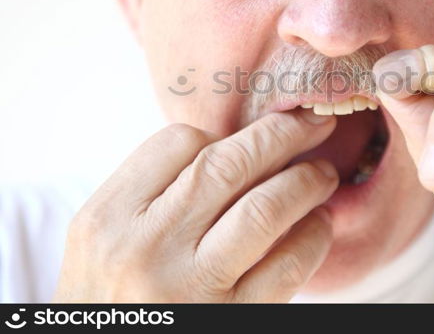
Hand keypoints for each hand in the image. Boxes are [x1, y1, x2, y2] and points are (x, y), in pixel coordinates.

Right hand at [54, 109, 337, 301]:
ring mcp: (189, 287)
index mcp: (108, 217)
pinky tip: (320, 224)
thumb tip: (234, 146)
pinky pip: (285, 267)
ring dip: (305, 183)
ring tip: (324, 173)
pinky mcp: (231, 319)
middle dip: (281, 134)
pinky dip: (312, 237)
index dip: (223, 134)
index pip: (178, 142)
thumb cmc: (112, 293)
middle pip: (228, 166)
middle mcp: (145, 248)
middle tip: (313, 123)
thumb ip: (153, 191)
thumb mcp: (105, 237)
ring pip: (263, 211)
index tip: (246, 143)